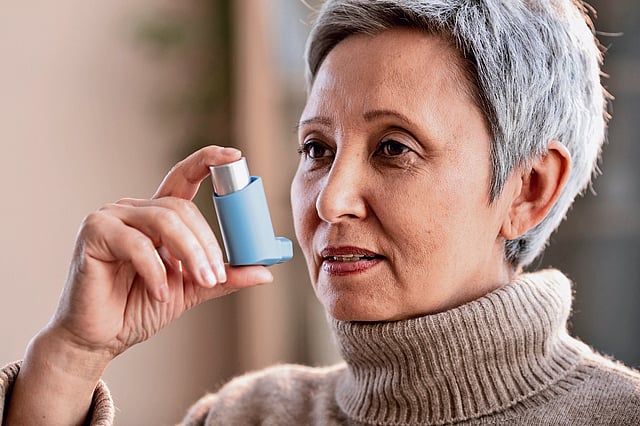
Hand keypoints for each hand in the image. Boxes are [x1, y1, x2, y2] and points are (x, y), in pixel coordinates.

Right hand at [49, 145, 273, 360]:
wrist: (100, 337)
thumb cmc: (139, 307)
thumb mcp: (192, 289)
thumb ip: (223, 276)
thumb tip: (265, 271)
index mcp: (158, 215)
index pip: (184, 177)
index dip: (208, 161)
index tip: (235, 157)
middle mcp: (135, 209)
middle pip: (182, 208)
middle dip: (207, 243)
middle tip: (216, 275)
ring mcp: (111, 217)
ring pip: (164, 220)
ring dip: (190, 253)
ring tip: (200, 282)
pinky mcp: (94, 232)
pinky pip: (136, 244)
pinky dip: (155, 271)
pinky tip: (162, 293)